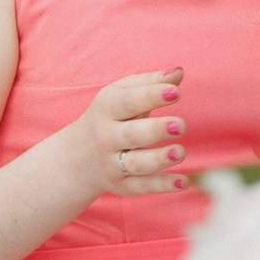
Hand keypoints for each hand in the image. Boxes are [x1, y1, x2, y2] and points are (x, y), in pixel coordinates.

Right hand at [68, 68, 187, 198]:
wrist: (76, 158)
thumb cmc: (112, 116)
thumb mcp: (122, 93)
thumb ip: (150, 82)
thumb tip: (178, 72)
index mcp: (107, 109)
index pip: (129, 102)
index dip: (152, 96)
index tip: (176, 92)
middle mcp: (107, 138)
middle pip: (132, 135)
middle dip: (156, 130)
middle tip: (180, 125)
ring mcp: (113, 164)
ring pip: (136, 164)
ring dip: (159, 160)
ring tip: (179, 152)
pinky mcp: (122, 186)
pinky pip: (142, 187)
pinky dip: (162, 186)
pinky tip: (183, 182)